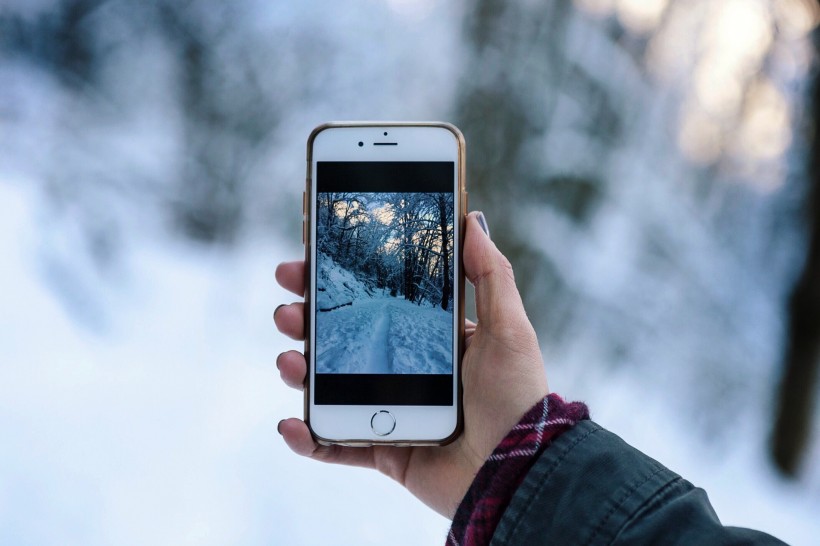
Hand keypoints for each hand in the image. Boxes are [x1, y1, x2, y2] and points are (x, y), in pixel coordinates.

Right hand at [274, 211, 548, 517]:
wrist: (519, 470)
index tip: (310, 256)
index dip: (340, 279)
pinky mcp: (383, 450)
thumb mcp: (508, 327)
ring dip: (299, 370)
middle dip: (306, 318)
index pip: (374, 300)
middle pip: (341, 338)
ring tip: (290, 360)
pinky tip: (292, 424)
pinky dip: (308, 438)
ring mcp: (389, 410)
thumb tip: (473, 219)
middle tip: (288, 304)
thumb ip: (491, 274)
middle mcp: (403, 369)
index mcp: (428, 337)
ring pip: (329, 386)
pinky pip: (335, 444)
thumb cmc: (517, 395)